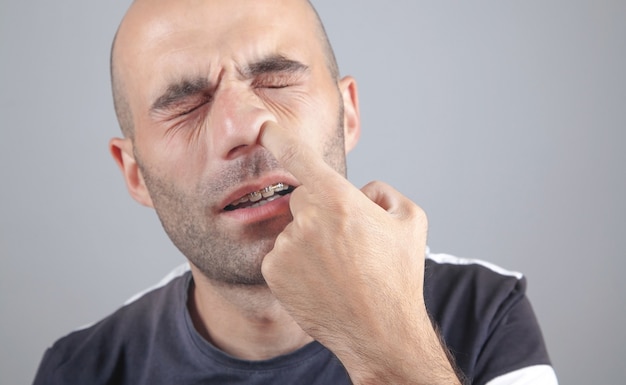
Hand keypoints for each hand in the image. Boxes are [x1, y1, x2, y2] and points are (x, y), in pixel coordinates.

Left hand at [259, 122, 460, 384]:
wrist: (380, 333)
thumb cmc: (398, 277)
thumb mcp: (411, 221)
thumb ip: (383, 192)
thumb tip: (361, 191)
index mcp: (339, 200)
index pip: (299, 157)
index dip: (278, 136)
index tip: (262, 124)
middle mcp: (307, 220)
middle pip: (303, 197)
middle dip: (320, 210)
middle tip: (347, 241)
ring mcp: (287, 247)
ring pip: (293, 228)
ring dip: (309, 240)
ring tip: (338, 268)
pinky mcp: (273, 271)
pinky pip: (281, 253)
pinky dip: (296, 262)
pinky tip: (321, 280)